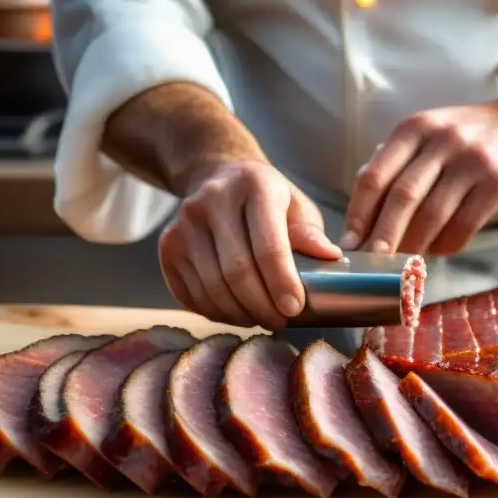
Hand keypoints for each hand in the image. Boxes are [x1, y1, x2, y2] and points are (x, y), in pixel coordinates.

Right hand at [158, 160, 340, 329]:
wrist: (216, 176)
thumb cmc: (265, 198)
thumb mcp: (296, 206)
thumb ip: (310, 233)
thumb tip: (329, 258)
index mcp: (254, 186)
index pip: (268, 245)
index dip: (282, 283)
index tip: (294, 309)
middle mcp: (212, 201)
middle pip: (236, 271)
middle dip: (262, 306)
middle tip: (280, 321)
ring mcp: (184, 223)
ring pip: (212, 288)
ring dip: (239, 314)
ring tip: (260, 318)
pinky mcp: (167, 246)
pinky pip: (190, 293)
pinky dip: (215, 312)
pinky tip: (234, 312)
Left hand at [340, 102, 497, 255]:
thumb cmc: (468, 137)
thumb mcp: (429, 133)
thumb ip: (398, 163)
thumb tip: (364, 214)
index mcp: (416, 129)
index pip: (376, 175)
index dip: (359, 213)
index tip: (350, 241)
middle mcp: (442, 141)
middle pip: (403, 197)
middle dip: (382, 235)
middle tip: (370, 261)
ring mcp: (473, 162)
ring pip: (433, 215)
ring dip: (414, 245)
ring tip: (401, 263)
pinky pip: (464, 225)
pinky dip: (445, 246)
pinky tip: (436, 252)